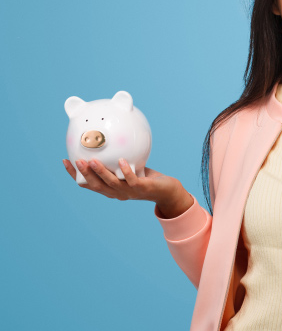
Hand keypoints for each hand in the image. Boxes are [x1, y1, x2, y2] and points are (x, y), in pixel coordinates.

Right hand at [62, 158, 185, 206]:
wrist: (167, 190)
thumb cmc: (146, 177)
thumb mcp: (128, 165)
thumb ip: (117, 156)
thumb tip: (108, 137)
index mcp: (110, 189)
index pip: (88, 184)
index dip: (75, 174)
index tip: (65, 161)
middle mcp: (116, 193)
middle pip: (96, 185)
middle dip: (84, 174)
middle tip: (76, 161)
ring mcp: (129, 192)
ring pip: (111, 183)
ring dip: (101, 172)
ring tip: (93, 160)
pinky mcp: (142, 189)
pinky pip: (132, 180)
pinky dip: (125, 171)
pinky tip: (121, 160)